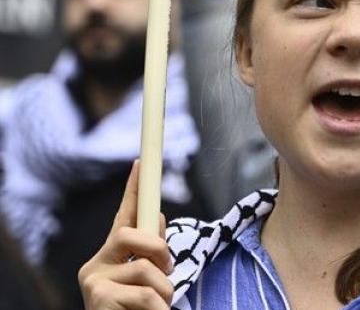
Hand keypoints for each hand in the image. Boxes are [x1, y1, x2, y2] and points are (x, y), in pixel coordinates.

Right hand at [79, 161, 172, 309]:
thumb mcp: (147, 282)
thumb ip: (150, 254)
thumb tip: (157, 219)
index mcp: (110, 258)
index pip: (122, 216)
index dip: (133, 189)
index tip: (142, 162)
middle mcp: (95, 266)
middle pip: (132, 235)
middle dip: (159, 250)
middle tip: (167, 271)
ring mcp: (93, 282)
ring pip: (146, 270)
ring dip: (163, 292)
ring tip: (157, 309)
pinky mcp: (97, 300)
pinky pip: (145, 295)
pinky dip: (158, 309)